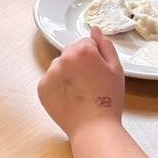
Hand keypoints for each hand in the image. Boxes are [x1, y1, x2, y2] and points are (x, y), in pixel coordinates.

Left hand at [38, 27, 125, 141]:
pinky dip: (57, 87)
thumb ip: (105, 45)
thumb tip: (94, 30)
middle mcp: (63, 58)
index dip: (94, 58)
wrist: (94, 128)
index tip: (98, 73)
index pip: (86, 43)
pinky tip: (69, 98)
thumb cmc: (109, 99)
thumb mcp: (116, 69)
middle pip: (70, 53)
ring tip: (79, 93)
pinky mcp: (42, 87)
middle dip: (78, 63)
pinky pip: (50, 81)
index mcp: (82, 50)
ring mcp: (50, 73)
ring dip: (67, 74)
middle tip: (89, 84)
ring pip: (59, 67)